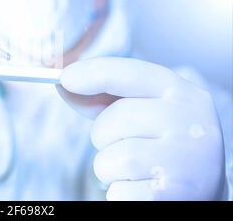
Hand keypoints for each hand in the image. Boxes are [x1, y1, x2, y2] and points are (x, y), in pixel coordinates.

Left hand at [58, 57, 224, 199]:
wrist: (203, 190)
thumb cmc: (163, 145)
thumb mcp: (145, 112)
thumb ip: (107, 99)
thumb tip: (64, 85)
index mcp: (182, 94)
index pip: (130, 73)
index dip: (92, 73)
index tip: (64, 78)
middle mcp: (189, 122)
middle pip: (114, 118)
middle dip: (103, 135)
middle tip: (123, 145)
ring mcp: (186, 160)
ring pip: (111, 159)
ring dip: (109, 167)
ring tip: (135, 169)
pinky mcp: (173, 194)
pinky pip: (118, 191)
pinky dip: (120, 191)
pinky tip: (143, 187)